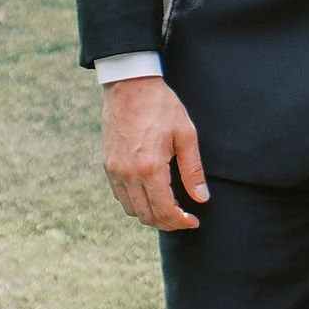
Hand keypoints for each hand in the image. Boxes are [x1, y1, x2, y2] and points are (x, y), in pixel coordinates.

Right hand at [102, 77, 209, 231]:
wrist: (129, 85)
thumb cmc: (161, 106)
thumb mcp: (185, 134)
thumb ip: (193, 170)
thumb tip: (201, 198)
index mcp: (150, 167)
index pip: (164, 211)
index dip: (180, 222)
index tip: (193, 221)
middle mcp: (128, 173)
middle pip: (147, 216)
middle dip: (167, 223)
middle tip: (183, 218)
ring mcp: (115, 170)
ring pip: (131, 209)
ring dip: (150, 215)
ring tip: (168, 207)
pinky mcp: (107, 164)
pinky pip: (120, 195)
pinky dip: (135, 202)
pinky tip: (150, 193)